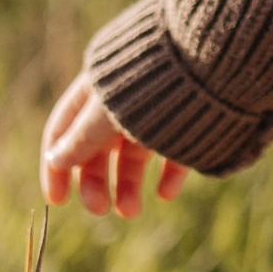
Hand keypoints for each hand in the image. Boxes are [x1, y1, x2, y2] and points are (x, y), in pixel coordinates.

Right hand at [39, 72, 188, 219]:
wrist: (216, 59)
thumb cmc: (154, 78)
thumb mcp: (111, 110)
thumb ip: (83, 136)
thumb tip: (57, 159)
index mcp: (96, 89)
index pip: (64, 129)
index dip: (56, 165)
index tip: (56, 200)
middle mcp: (124, 100)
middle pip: (98, 145)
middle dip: (94, 180)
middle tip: (98, 210)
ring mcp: (156, 111)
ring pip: (134, 153)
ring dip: (128, 184)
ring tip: (130, 212)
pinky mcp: (190, 121)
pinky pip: (173, 152)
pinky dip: (168, 175)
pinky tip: (166, 195)